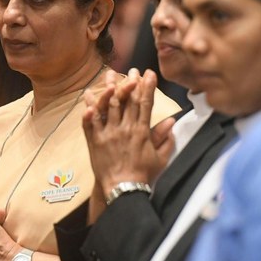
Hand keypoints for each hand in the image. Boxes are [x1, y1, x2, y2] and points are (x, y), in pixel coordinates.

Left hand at [82, 69, 173, 198]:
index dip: (147, 86)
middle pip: (126, 100)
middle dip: (130, 82)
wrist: (123, 190)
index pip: (145, 103)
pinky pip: (90, 122)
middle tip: (131, 70)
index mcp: (141, 131)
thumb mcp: (160, 158)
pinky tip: (88, 97)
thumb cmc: (143, 175)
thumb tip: (172, 122)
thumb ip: (165, 139)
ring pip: (108, 106)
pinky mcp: (95, 141)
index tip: (148, 73)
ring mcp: (108, 134)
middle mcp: (124, 129)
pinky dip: (89, 109)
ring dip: (108, 88)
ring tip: (109, 74)